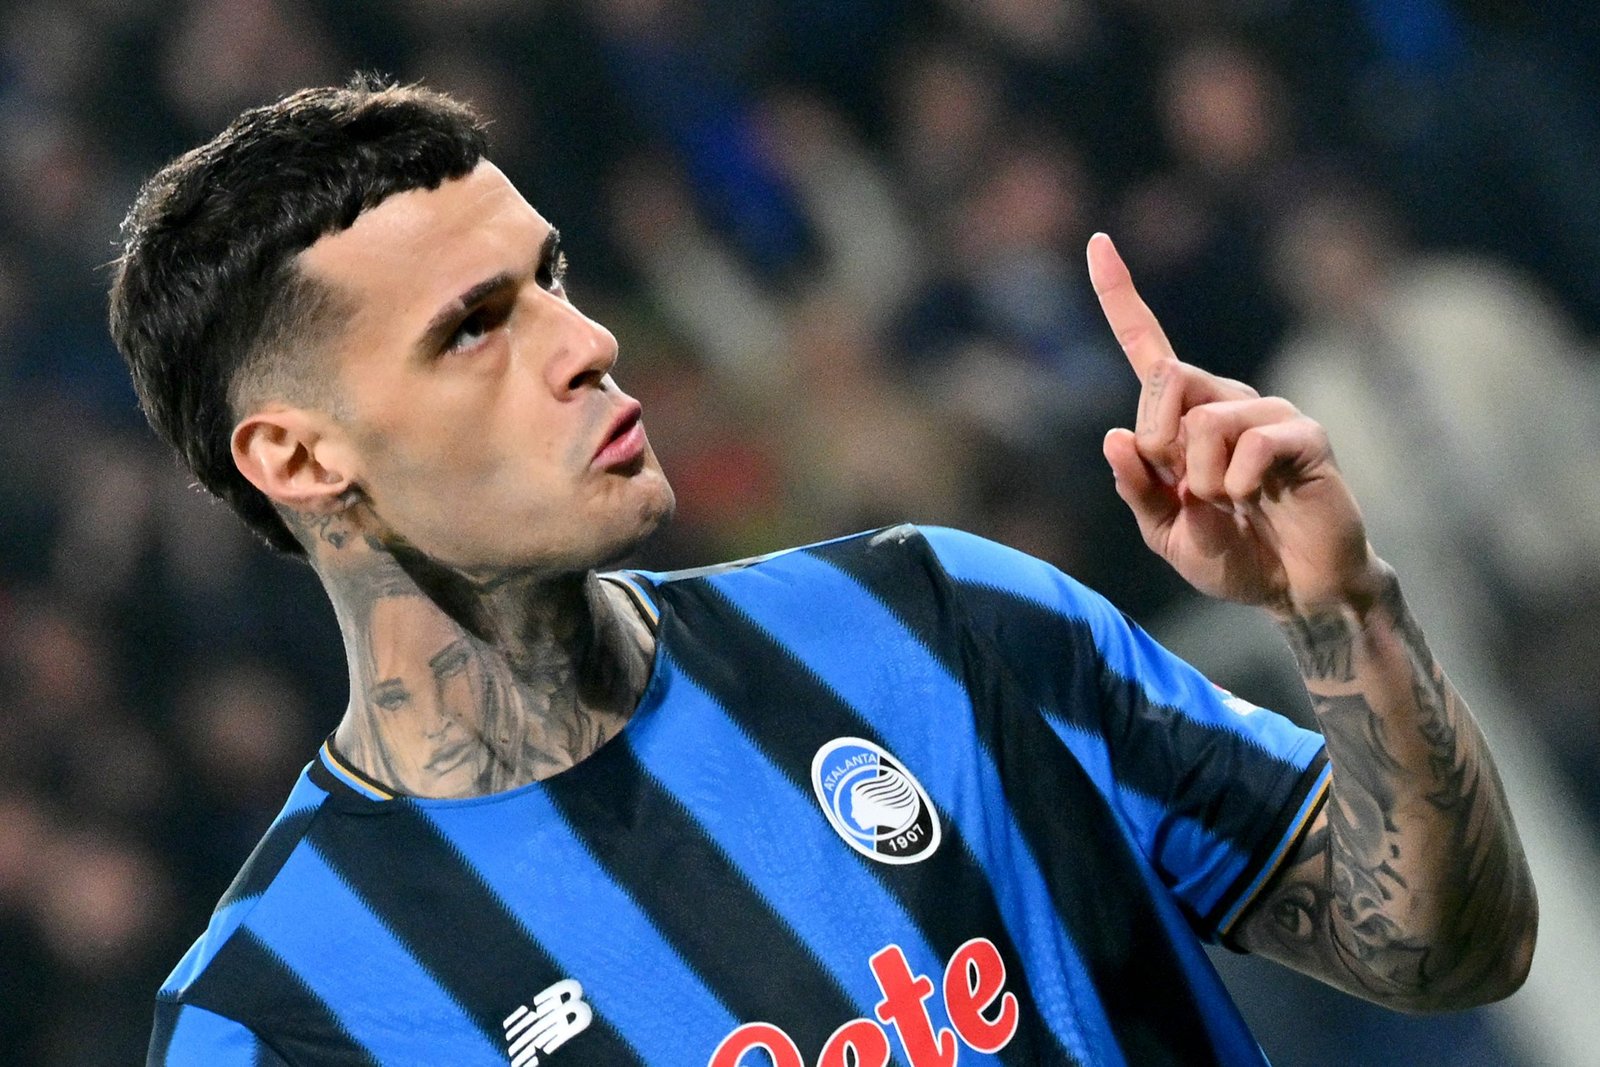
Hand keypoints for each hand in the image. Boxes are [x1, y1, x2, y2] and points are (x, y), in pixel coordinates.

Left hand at [1088, 233, 1378, 615]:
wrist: (1298, 592)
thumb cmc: (1236, 555)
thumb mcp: (1166, 532)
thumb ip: (1137, 489)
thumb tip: (1115, 437)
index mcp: (1185, 416)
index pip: (1147, 347)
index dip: (1119, 295)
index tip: (1098, 241)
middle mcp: (1225, 400)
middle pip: (1166, 377)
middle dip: (1159, 443)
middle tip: (1187, 490)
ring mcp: (1267, 413)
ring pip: (1205, 418)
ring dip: (1201, 478)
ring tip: (1229, 503)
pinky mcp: (1304, 435)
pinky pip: (1249, 444)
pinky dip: (1238, 484)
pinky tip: (1257, 500)